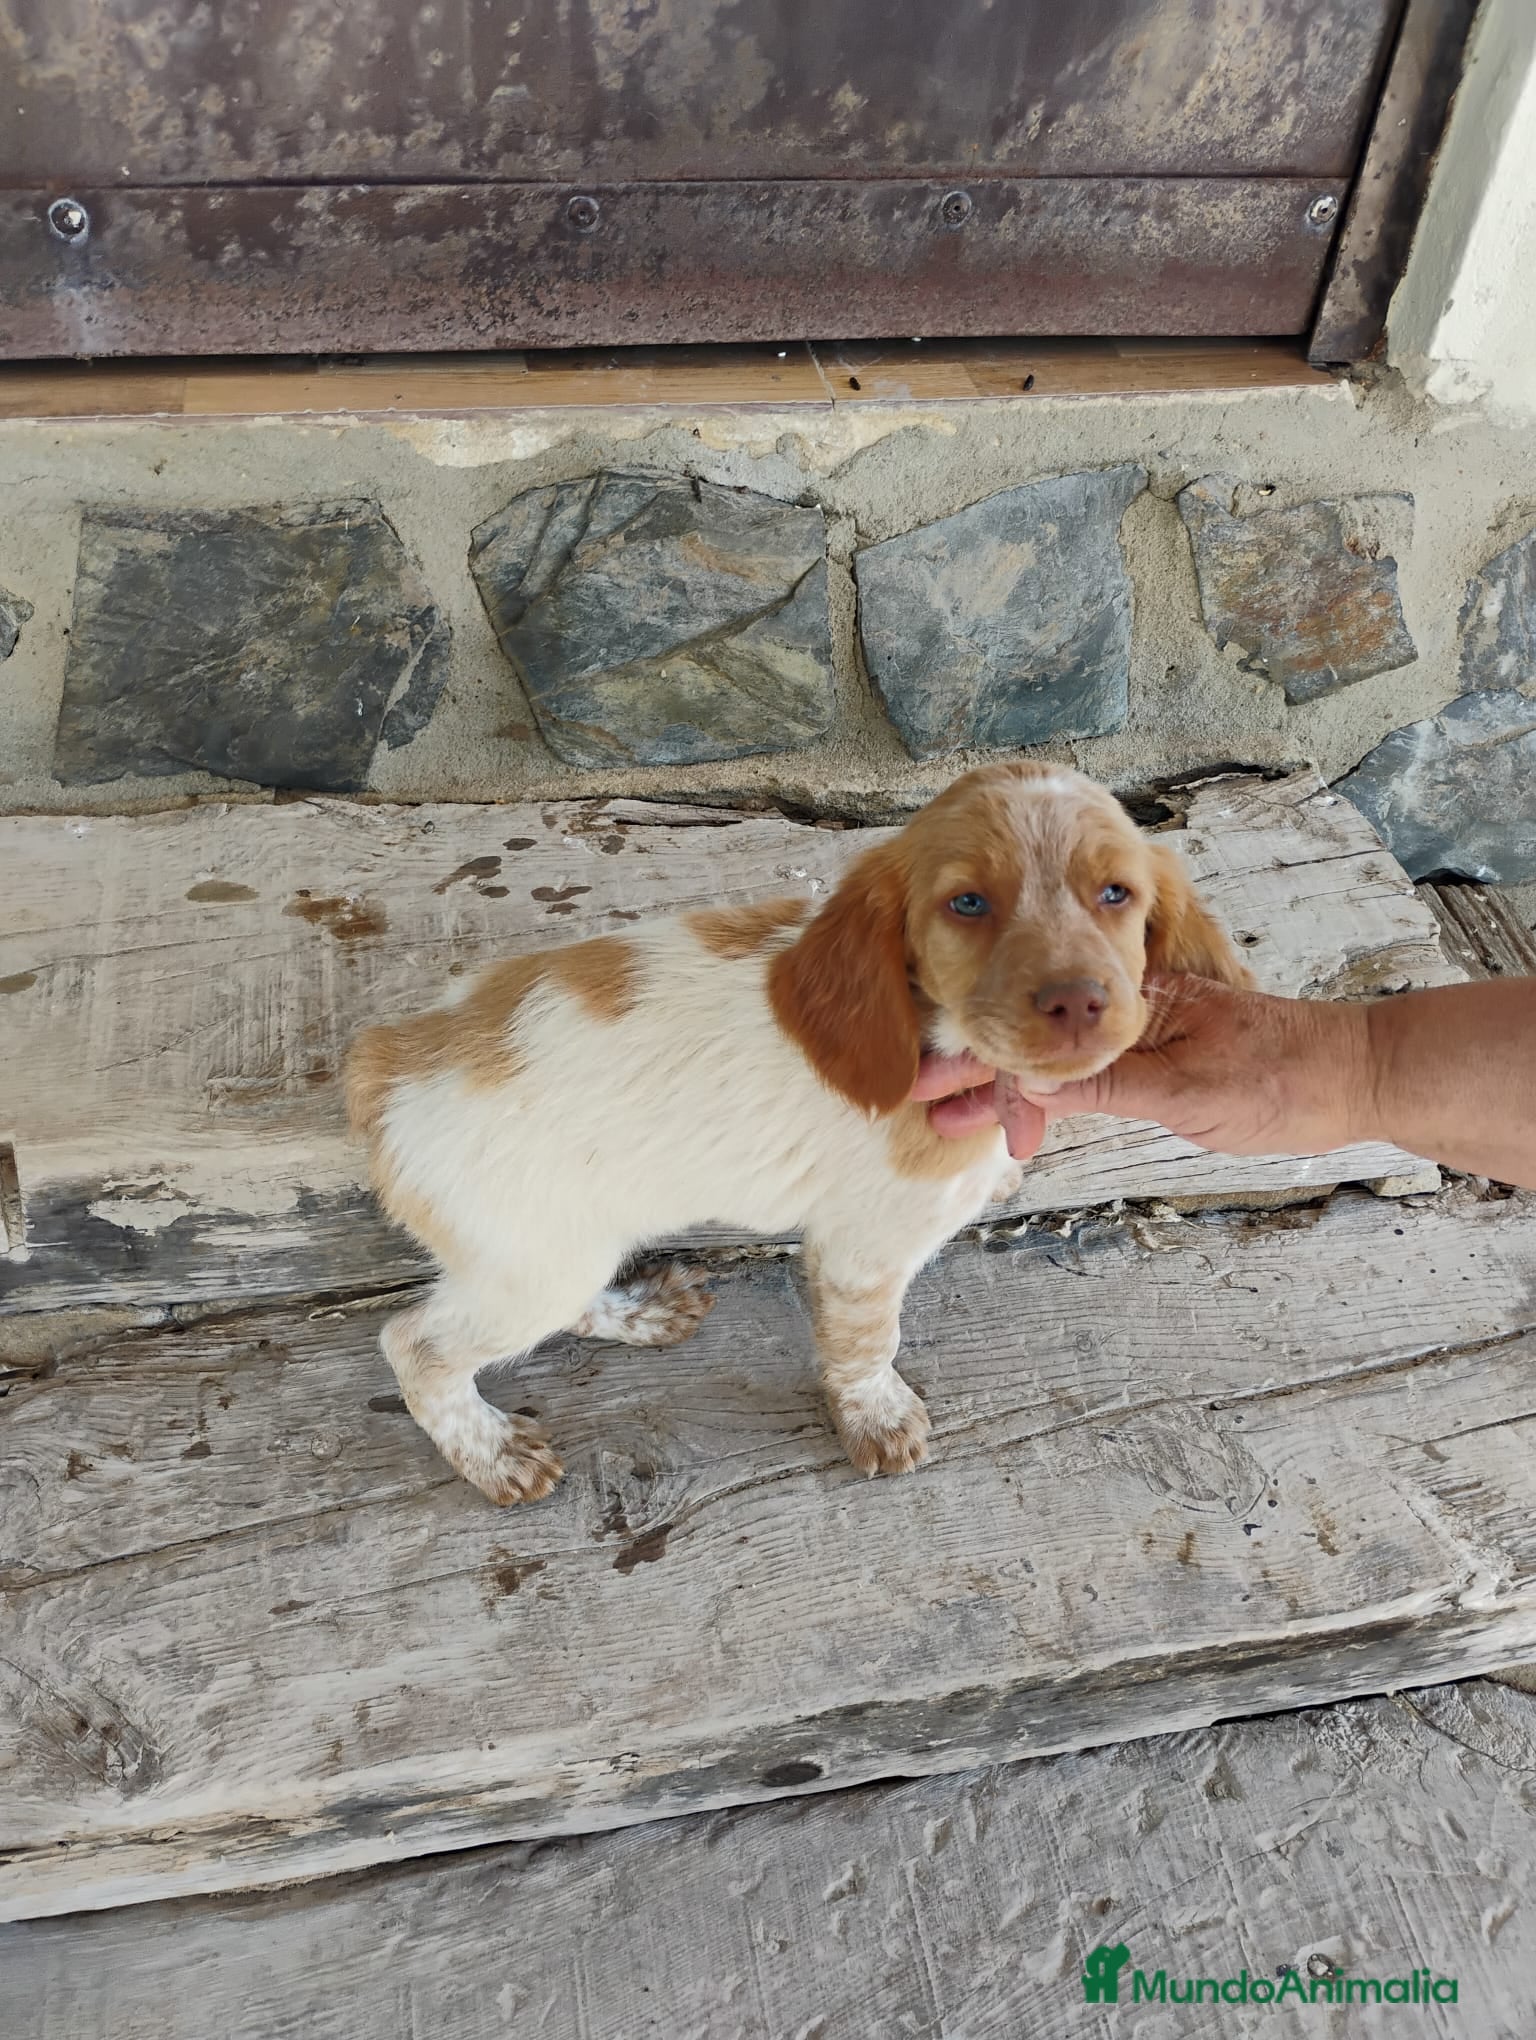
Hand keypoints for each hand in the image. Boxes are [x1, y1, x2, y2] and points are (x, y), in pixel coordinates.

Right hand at [911, 976, 1372, 1160]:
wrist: (1356, 1078)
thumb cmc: (1285, 1076)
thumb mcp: (1185, 1089)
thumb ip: (1101, 1086)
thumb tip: (1023, 1082)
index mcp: (1131, 1002)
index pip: (1036, 1030)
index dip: (983, 1061)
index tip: (931, 1081)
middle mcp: (1128, 1015)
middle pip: (1033, 1041)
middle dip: (974, 1070)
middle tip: (914, 1096)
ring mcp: (1141, 1043)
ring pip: (1053, 1063)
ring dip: (1003, 1089)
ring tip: (948, 1116)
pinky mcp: (1159, 1070)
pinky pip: (1085, 1082)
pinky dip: (1046, 1096)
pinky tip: (1019, 1110)